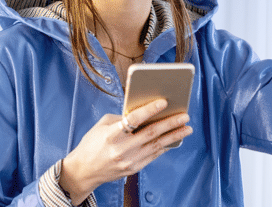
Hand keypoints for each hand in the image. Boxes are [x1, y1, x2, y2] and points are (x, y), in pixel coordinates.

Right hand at [58, 99, 191, 204]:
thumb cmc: (92, 144)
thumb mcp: (102, 126)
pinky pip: (153, 156)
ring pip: (156, 146)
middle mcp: (121, 149)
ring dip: (173, 136)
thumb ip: (121, 118)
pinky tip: (173, 140)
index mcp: (111, 135)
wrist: (84, 170)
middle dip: (170, 123)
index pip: (134, 120)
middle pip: (151, 134)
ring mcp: (129, 161)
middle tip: (184, 116)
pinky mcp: (133, 169)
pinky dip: (164, 147)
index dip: (150, 110)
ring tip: (187, 128)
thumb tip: (142, 113)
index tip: (164, 102)